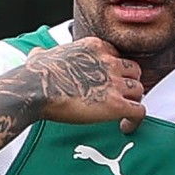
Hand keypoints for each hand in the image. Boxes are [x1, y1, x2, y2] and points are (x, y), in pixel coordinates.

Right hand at [26, 37, 145, 132]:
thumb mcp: (42, 55)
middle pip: (133, 70)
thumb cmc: (35, 75)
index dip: (115, 69)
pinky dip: (136, 120)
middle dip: (129, 83)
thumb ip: (45, 54)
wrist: (35, 90)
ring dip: (132, 102)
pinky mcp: (116, 104)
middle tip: (121, 96)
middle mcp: (108, 61)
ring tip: (123, 113)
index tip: (109, 80)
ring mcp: (114, 82)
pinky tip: (126, 127)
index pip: (117, 55)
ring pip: (139, 90)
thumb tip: (37, 54)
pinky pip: (139, 112)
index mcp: (94, 47)